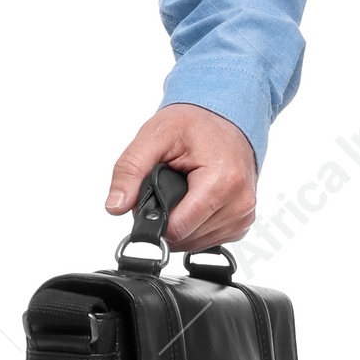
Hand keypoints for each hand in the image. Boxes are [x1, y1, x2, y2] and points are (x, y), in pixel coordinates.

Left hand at [106, 104, 256, 249]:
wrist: (226, 117)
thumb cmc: (195, 123)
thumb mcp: (154, 135)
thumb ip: (129, 170)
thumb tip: (115, 205)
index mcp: (222, 181)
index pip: (177, 229)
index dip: (153, 219)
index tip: (149, 198)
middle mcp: (239, 202)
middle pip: (184, 238)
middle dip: (166, 219)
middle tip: (165, 187)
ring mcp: (243, 215)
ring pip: (195, 243)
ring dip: (180, 224)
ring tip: (181, 191)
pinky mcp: (241, 222)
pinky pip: (208, 240)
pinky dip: (194, 226)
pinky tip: (193, 201)